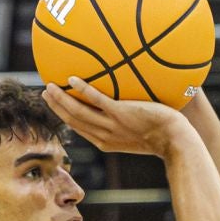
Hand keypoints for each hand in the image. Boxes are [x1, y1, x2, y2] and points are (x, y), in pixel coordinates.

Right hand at [42, 76, 190, 156]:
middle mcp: (104, 135)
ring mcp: (111, 125)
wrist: (175, 140)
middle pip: (73, 120)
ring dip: (61, 99)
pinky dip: (82, 89)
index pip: (79, 128)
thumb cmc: (163, 136)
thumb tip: (125, 108)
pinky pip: (96, 99)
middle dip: (56, 107)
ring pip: (78, 112)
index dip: (64, 116)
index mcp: (105, 142)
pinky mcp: (120, 113)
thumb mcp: (139, 134)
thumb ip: (127, 124)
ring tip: (49, 86)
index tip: (54, 104)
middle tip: (44, 93)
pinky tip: (72, 78)